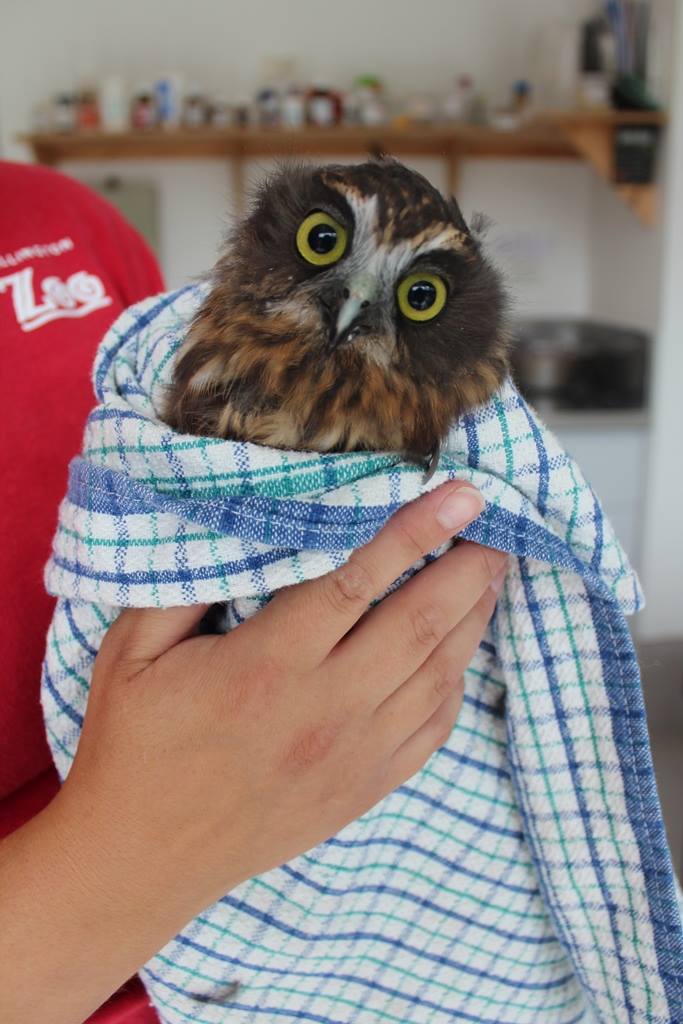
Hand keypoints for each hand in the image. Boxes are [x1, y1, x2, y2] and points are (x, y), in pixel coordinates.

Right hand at [0, 480, 506, 1023]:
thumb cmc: (133, 744)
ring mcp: (353, 755)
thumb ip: (184, 584)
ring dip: (473, 619)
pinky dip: (458, 683)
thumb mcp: (132, 651)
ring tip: (492, 575)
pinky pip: (432, 729)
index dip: (414, 531)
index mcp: (266, 667)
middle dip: (468, 570)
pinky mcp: (365, 788)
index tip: (462, 495)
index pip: (356, 582)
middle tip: (497, 527)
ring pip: (437, 675)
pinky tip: (464, 651)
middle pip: (419, 625)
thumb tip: (240, 525)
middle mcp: (324, 709)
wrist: (143, 857)